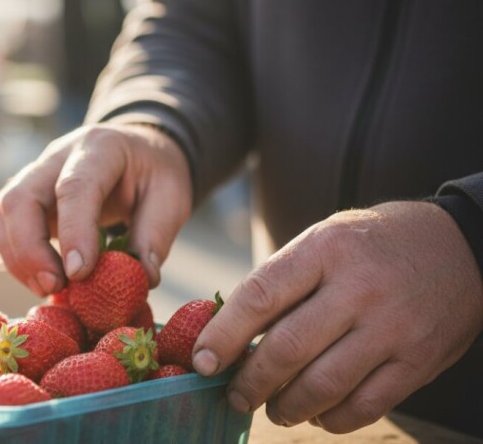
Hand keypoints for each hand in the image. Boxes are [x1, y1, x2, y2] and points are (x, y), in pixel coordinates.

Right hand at [0, 123, 191, 295]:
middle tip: (55, 287)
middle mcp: (57, 157)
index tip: (79, 274)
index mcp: (100, 148)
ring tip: (49, 289)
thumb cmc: (152, 172)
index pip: (75, 187)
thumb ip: (155, 235)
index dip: (73, 231)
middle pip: (21, 198)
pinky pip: (2, 224)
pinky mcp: (25, 196)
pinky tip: (37, 279)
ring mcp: (35, 175)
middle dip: (30, 250)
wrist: (136, 149)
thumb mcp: (171, 196)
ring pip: (4, 213)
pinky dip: (12, 256)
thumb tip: (142, 279)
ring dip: (18, 258)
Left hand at [192, 201, 482, 432]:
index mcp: (325, 250)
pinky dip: (330, 419)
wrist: (458, 245)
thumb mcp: (324, 241)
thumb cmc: (370, 246)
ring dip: (286, 407)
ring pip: (323, 386)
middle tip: (233, 396)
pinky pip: (364, 406)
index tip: (202, 361)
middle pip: (288, 349)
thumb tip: (228, 334)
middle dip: (250, 382)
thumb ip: (282, 282)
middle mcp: (358, 288)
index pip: (260, 296)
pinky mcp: (418, 361)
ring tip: (272, 409)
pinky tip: (316, 413)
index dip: (224, 335)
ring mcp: (391, 328)